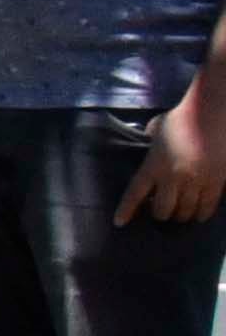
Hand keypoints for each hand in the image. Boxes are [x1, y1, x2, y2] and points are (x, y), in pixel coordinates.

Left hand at [125, 79, 225, 226]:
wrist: (210, 112)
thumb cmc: (181, 118)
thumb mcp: (155, 130)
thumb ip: (147, 142)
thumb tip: (143, 145)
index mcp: (153, 165)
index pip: (134, 194)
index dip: (126, 211)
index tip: (119, 223)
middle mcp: (172, 177)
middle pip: (162, 210)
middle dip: (159, 214)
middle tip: (160, 211)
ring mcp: (196, 180)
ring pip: (185, 212)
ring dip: (180, 215)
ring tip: (179, 214)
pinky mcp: (216, 180)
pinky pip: (207, 206)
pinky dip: (201, 214)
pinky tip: (198, 215)